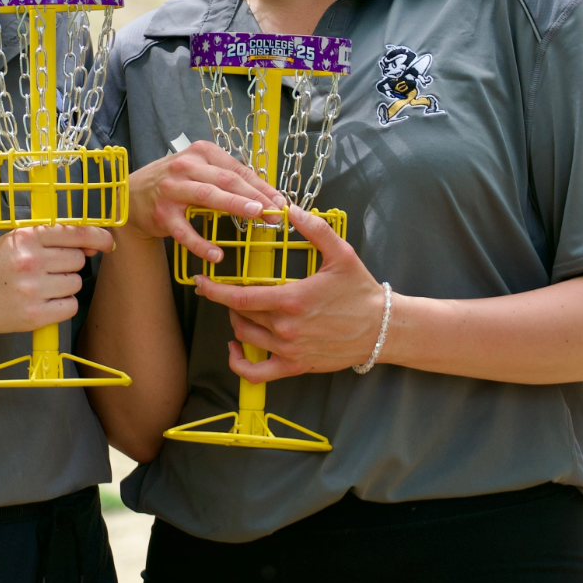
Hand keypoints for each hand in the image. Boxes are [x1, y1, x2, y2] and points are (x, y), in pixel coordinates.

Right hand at [0, 225, 114, 338]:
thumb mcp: (14, 241)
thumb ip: (49, 239)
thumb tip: (91, 246)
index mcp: (26, 238)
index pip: (75, 234)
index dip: (98, 238)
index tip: (108, 243)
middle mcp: (31, 262)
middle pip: (78, 260)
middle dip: (68, 264)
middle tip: (47, 270)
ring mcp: (33, 290)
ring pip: (76, 283)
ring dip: (65, 285)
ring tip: (40, 286)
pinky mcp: (34, 315)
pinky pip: (70, 306)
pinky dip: (62, 305)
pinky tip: (44, 302)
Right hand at [125, 141, 284, 261]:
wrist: (132, 195)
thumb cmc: (174, 182)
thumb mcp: (198, 169)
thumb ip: (226, 177)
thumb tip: (265, 194)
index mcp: (201, 153)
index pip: (237, 169)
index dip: (261, 186)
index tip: (280, 201)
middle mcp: (186, 167)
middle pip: (226, 180)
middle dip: (255, 196)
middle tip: (275, 211)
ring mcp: (172, 190)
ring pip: (208, 196)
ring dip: (235, 205)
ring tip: (257, 216)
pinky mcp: (162, 214)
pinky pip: (185, 231)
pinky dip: (201, 244)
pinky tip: (217, 255)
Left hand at [192, 207, 387, 382]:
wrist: (381, 328)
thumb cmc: (360, 290)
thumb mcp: (341, 253)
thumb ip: (315, 229)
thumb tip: (290, 209)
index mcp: (292, 299)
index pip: (240, 297)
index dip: (214, 290)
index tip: (201, 281)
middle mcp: (286, 328)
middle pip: (240, 315)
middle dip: (227, 301)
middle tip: (224, 289)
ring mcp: (289, 350)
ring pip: (245, 337)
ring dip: (236, 322)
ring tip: (239, 308)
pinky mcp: (295, 366)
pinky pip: (256, 373)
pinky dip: (239, 363)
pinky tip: (235, 348)